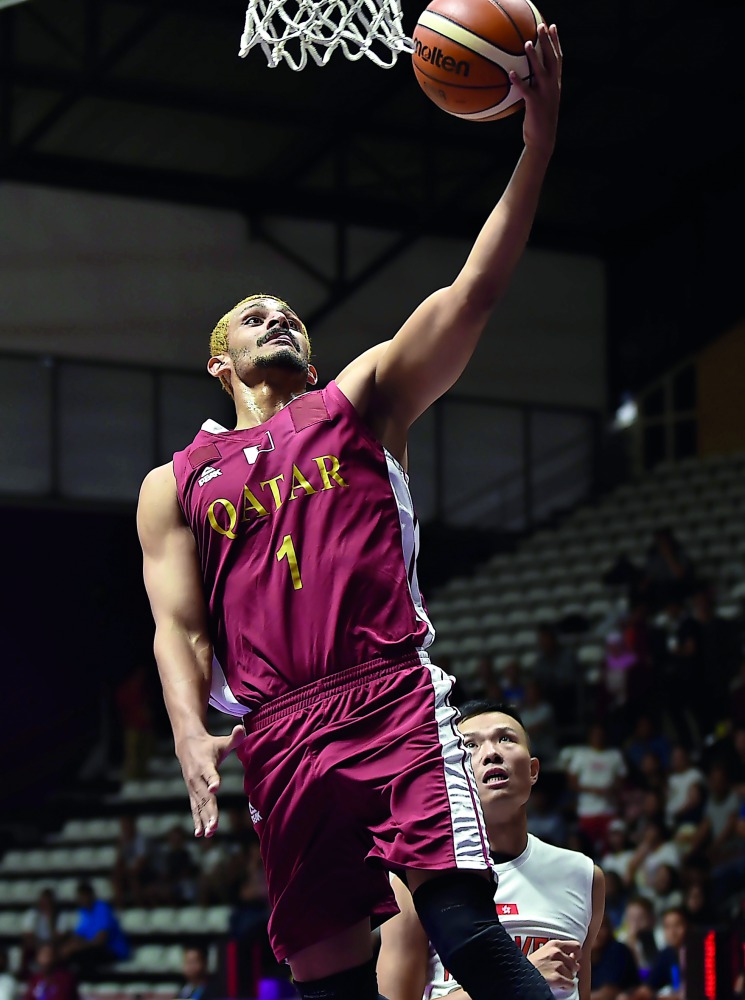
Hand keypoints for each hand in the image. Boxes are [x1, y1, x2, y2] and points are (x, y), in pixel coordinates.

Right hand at [176, 725, 245, 836]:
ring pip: (199, 806)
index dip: (213, 780)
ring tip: (210, 833)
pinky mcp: (192, 793)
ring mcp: (193, 788)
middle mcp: (197, 778)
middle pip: (204, 796)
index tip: (215, 788)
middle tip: (215, 826)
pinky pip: (195, 808)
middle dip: (209, 811)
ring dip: (204, 820)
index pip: (210, 773)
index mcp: (205, 765)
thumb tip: (243, 728)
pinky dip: (197, 820)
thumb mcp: (221, 742)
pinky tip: (200, 834)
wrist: (187, 746)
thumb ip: (234, 738)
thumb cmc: (209, 745)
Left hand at [510, 22, 561, 157]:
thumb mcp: (541, 101)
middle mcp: (553, 86)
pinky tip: (511, 74)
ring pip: (540, 71)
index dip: (556, 42)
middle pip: (552, 59)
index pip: (558, 58)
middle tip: (542, 26)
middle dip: (547, 41)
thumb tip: (522, 75)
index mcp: (555, 83)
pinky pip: (526, 90)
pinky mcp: (535, 104)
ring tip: (527, 43)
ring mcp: (545, 94)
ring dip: (534, 57)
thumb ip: (536, 86)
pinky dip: (518, 82)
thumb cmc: (539, 121)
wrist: (543, 139)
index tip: (553, 26)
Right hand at [529, 939, 580, 988]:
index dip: (577, 954)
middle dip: (570, 970)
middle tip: (559, 972)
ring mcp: (557, 965)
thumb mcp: (544, 952)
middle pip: (575, 964)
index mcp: (554, 944)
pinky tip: (557, 985)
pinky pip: (571, 985)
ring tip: (554, 977)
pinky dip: (565, 987)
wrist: (520, 974)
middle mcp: (556, 952)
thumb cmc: (531, 965)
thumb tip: (576, 958)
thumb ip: (560, 952)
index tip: (574, 959)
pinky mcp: (557, 978)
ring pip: (572, 975)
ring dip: (566, 979)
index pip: (576, 946)